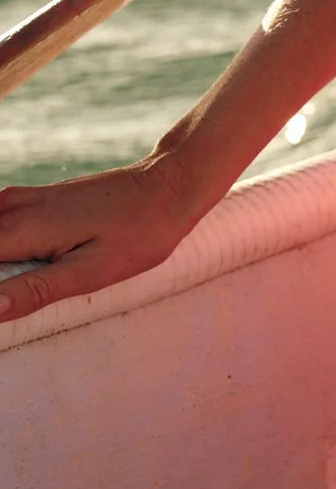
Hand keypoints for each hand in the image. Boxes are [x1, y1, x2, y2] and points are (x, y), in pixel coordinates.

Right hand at [0, 149, 204, 322]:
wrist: (165, 188)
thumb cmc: (136, 233)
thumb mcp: (89, 272)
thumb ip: (34, 290)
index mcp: (18, 228)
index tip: (8, 300)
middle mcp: (9, 208)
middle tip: (28, 292)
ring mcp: (17, 200)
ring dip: (1, 269)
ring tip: (36, 281)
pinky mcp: (28, 202)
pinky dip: (3, 253)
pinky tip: (25, 271)